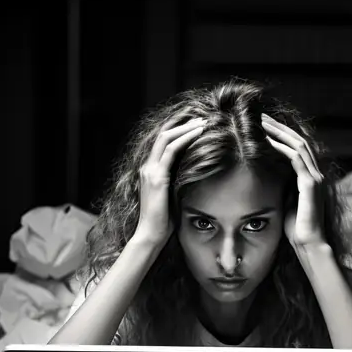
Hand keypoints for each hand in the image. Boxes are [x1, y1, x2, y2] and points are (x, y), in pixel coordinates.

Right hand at [135, 115, 206, 247]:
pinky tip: (199, 133)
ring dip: (186, 127)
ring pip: (167, 137)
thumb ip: (178, 182)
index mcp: (150, 171)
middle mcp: (147, 167)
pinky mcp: (157, 177)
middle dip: (183, 122)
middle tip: (201, 116)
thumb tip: (195, 174)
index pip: (162, 142)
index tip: (195, 123)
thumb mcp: (172, 196)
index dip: (178, 129)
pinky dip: (186, 138)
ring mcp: (150, 171)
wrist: (151, 235)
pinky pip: (171, 150)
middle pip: (163, 134)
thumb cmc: (163, 221)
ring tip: (203, 121)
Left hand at [261, 113, 328, 250]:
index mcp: (311, 177)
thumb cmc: (296, 228)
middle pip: (299, 141)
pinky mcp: (311, 184)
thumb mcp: (287, 201)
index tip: (265, 127)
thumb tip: (270, 174)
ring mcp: (315, 178)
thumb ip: (283, 186)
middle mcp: (316, 174)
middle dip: (280, 128)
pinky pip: (296, 159)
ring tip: (262, 124)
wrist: (309, 244)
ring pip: (298, 146)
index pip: (298, 148)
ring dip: (279, 133)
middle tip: (262, 117)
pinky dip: (281, 148)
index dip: (282, 135)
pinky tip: (267, 142)